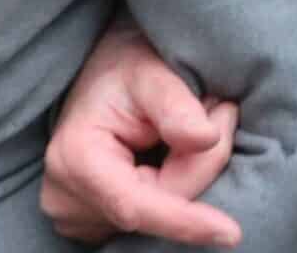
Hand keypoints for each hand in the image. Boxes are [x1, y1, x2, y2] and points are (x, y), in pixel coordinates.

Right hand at [42, 21, 243, 246]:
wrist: (102, 71)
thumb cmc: (125, 64)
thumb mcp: (152, 71)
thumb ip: (177, 105)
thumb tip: (206, 139)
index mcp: (76, 157)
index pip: (137, 205)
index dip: (185, 220)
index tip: (230, 232)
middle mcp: (67, 196)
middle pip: (156, 210)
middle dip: (197, 168)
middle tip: (217, 110)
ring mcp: (75, 214)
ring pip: (157, 217)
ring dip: (184, 177)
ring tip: (180, 131)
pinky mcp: (92, 221)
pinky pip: (148, 220)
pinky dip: (169, 193)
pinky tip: (164, 157)